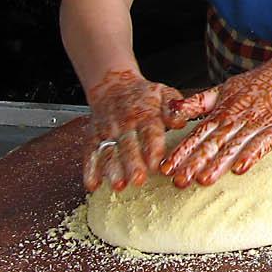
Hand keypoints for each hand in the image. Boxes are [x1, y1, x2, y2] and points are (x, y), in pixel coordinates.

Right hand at [83, 68, 184, 191]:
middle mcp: (125, 124)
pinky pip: (89, 153)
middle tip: (138, 180)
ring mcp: (107, 131)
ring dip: (112, 170)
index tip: (156, 166)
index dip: (153, 149)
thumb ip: (173, 109)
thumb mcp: (164, 93)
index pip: (149, 132)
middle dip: (133, 164)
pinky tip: (92, 185)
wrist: (112, 85)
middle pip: (128, 146)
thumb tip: (181, 122)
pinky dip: (89, 170)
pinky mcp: (92, 137)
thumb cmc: (144, 95)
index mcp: (146, 114)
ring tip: (118, 186)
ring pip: (109, 152)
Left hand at [161, 44, 271, 187]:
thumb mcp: (226, 88)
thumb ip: (200, 101)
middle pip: (213, 142)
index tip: (165, 168)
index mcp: (224, 110)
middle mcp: (238, 117)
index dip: (181, 151)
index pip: (198, 133)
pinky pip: (264, 143)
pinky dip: (252, 155)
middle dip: (195, 162)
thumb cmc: (260, 82)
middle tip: (179, 181)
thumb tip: (173, 107)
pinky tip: (241, 169)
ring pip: (235, 145)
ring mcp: (258, 123)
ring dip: (219, 163)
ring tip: (204, 181)